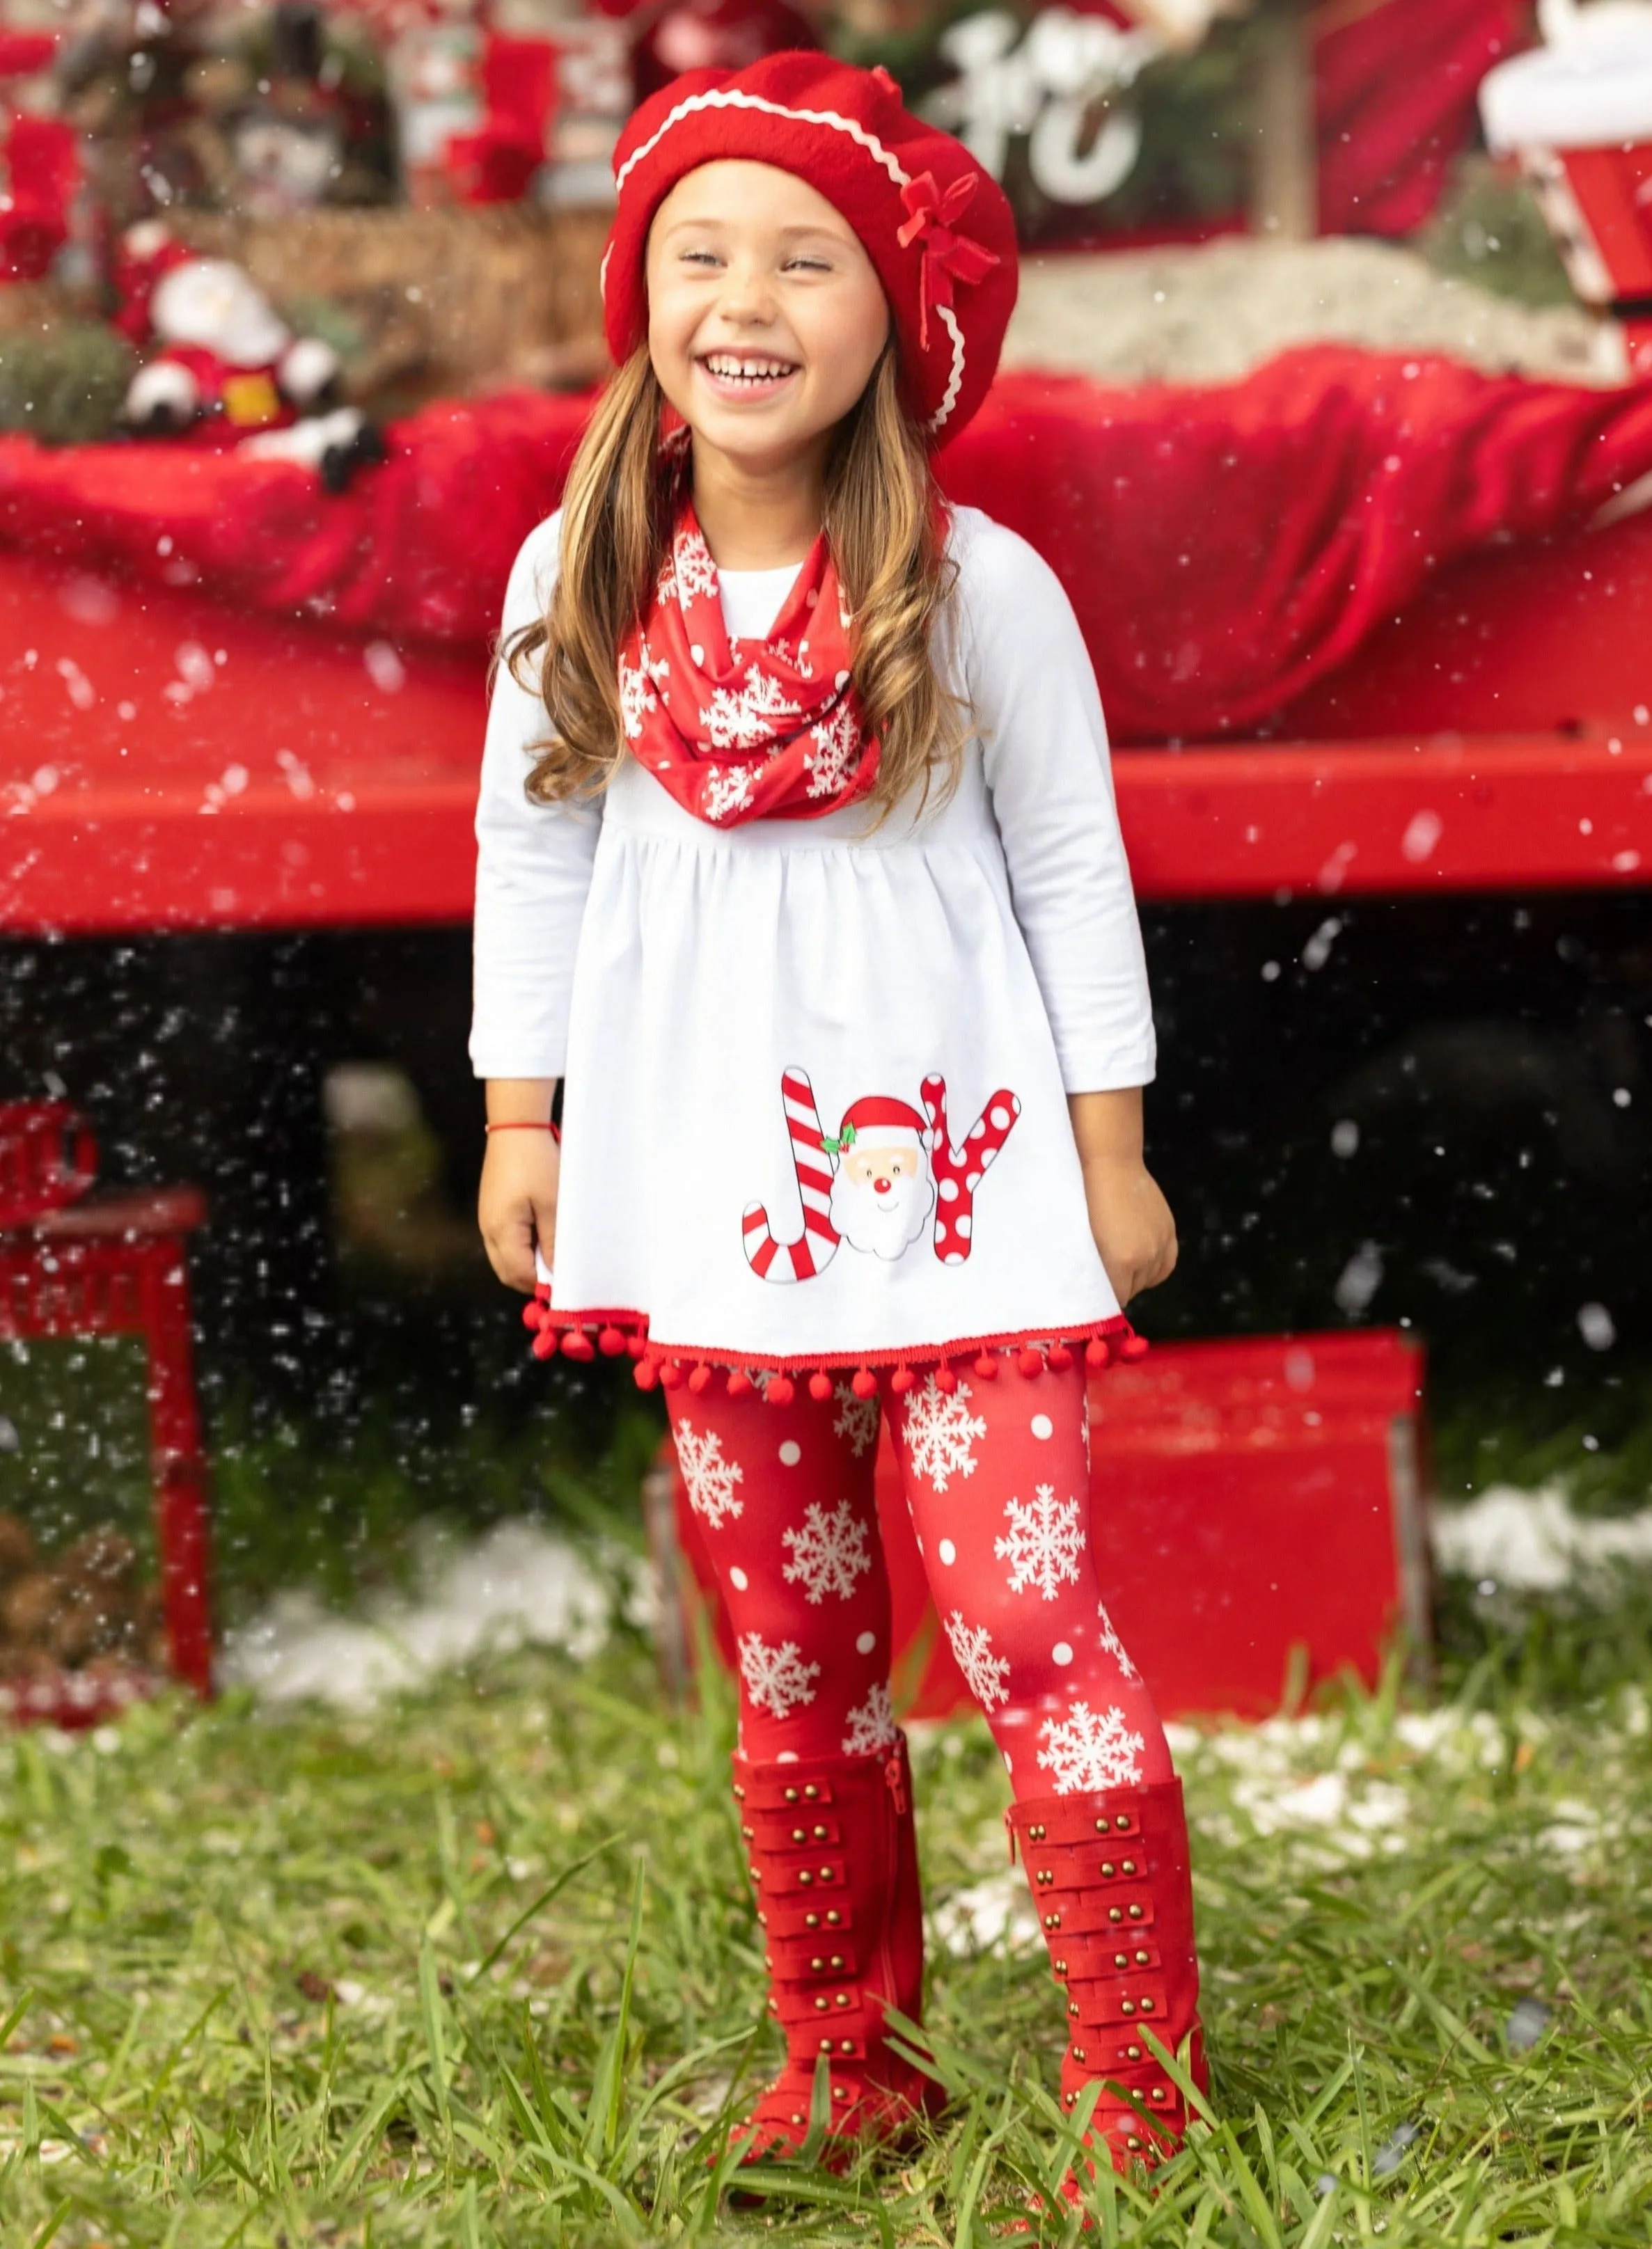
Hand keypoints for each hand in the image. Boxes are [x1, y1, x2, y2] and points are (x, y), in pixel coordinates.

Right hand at [478, 1129, 559, 1292]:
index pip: (519, 1275)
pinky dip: (522, 1248)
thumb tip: (555, 1274)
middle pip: (507, 1273)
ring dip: (528, 1263)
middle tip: (560, 1273)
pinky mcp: (491, 1211)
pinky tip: (542, 1235)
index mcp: (501, 1231)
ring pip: (505, 1259)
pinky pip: (503, 1242)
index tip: (565, 1284)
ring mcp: (486, 1220)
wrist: (516, 1128)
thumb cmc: (536, 1162)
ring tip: (554, 1252)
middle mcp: (487, 1230)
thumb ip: (553, 1242)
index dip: (542, 1285)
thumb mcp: (553, 1204)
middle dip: (533, 1279)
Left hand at [1080, 1151, 1176, 1306]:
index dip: (1105, 1299)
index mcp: (1121, 1262)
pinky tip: (1143, 1265)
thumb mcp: (1086, 1238)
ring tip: (1121, 1268)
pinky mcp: (1169, 1231)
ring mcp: (1160, 1244)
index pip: (1116, 1298)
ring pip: (1150, 1279)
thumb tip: (1098, 1285)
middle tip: (1105, 1278)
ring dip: (1136, 1278)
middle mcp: (1145, 1257)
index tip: (1096, 1296)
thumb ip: (1095, 1266)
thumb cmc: (1088, 1199)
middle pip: (1133, 1290)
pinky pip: (1167, 1264)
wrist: (1113, 1166)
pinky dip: (1155, 1269)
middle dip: (1119, 1288)